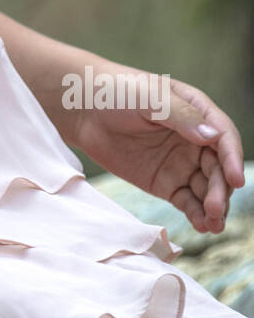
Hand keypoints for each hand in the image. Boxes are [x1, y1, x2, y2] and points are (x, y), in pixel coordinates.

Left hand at [73, 66, 245, 233]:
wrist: (82, 109)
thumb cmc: (116, 91)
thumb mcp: (149, 97)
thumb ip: (181, 116)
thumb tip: (212, 136)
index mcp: (197, 111)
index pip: (223, 137)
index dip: (232, 158)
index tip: (236, 179)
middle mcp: (195, 140)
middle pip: (218, 168)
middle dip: (221, 190)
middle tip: (215, 208)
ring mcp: (181, 163)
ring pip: (207, 188)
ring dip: (214, 207)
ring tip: (212, 224)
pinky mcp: (165, 183)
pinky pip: (188, 201)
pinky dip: (196, 214)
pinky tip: (201, 225)